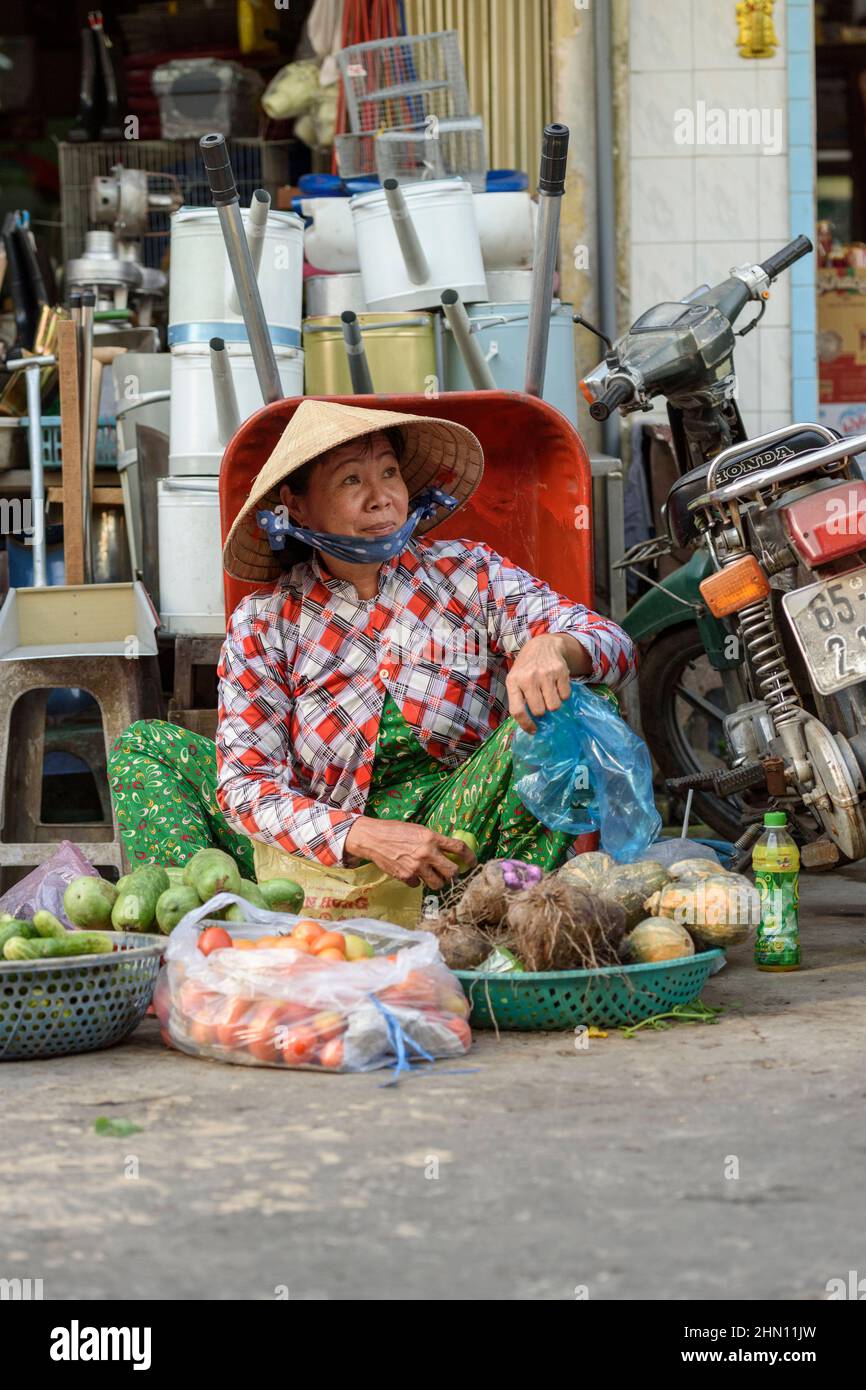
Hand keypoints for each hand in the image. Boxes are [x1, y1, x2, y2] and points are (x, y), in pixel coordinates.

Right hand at [344, 816, 476, 889]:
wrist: (373, 838)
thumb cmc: (395, 831)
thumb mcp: (418, 830)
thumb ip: (433, 840)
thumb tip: (449, 850)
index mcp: (432, 837)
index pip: (459, 847)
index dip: (470, 856)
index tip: (472, 862)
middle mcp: (427, 853)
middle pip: (452, 871)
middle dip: (453, 874)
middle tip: (450, 873)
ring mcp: (417, 867)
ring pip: (437, 884)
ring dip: (437, 881)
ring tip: (431, 876)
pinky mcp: (406, 877)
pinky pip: (418, 885)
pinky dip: (417, 881)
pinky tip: (411, 873)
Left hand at [506, 634, 573, 734]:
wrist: (542, 646)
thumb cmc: (526, 668)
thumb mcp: (515, 680)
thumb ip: (519, 699)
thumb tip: (530, 725)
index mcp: (513, 682)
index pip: (518, 711)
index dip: (526, 724)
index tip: (533, 730)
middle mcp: (529, 678)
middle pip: (539, 711)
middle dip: (542, 712)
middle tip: (541, 703)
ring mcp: (545, 674)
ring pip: (554, 706)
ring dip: (553, 705)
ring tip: (549, 694)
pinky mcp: (561, 671)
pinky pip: (565, 696)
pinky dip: (562, 695)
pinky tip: (557, 686)